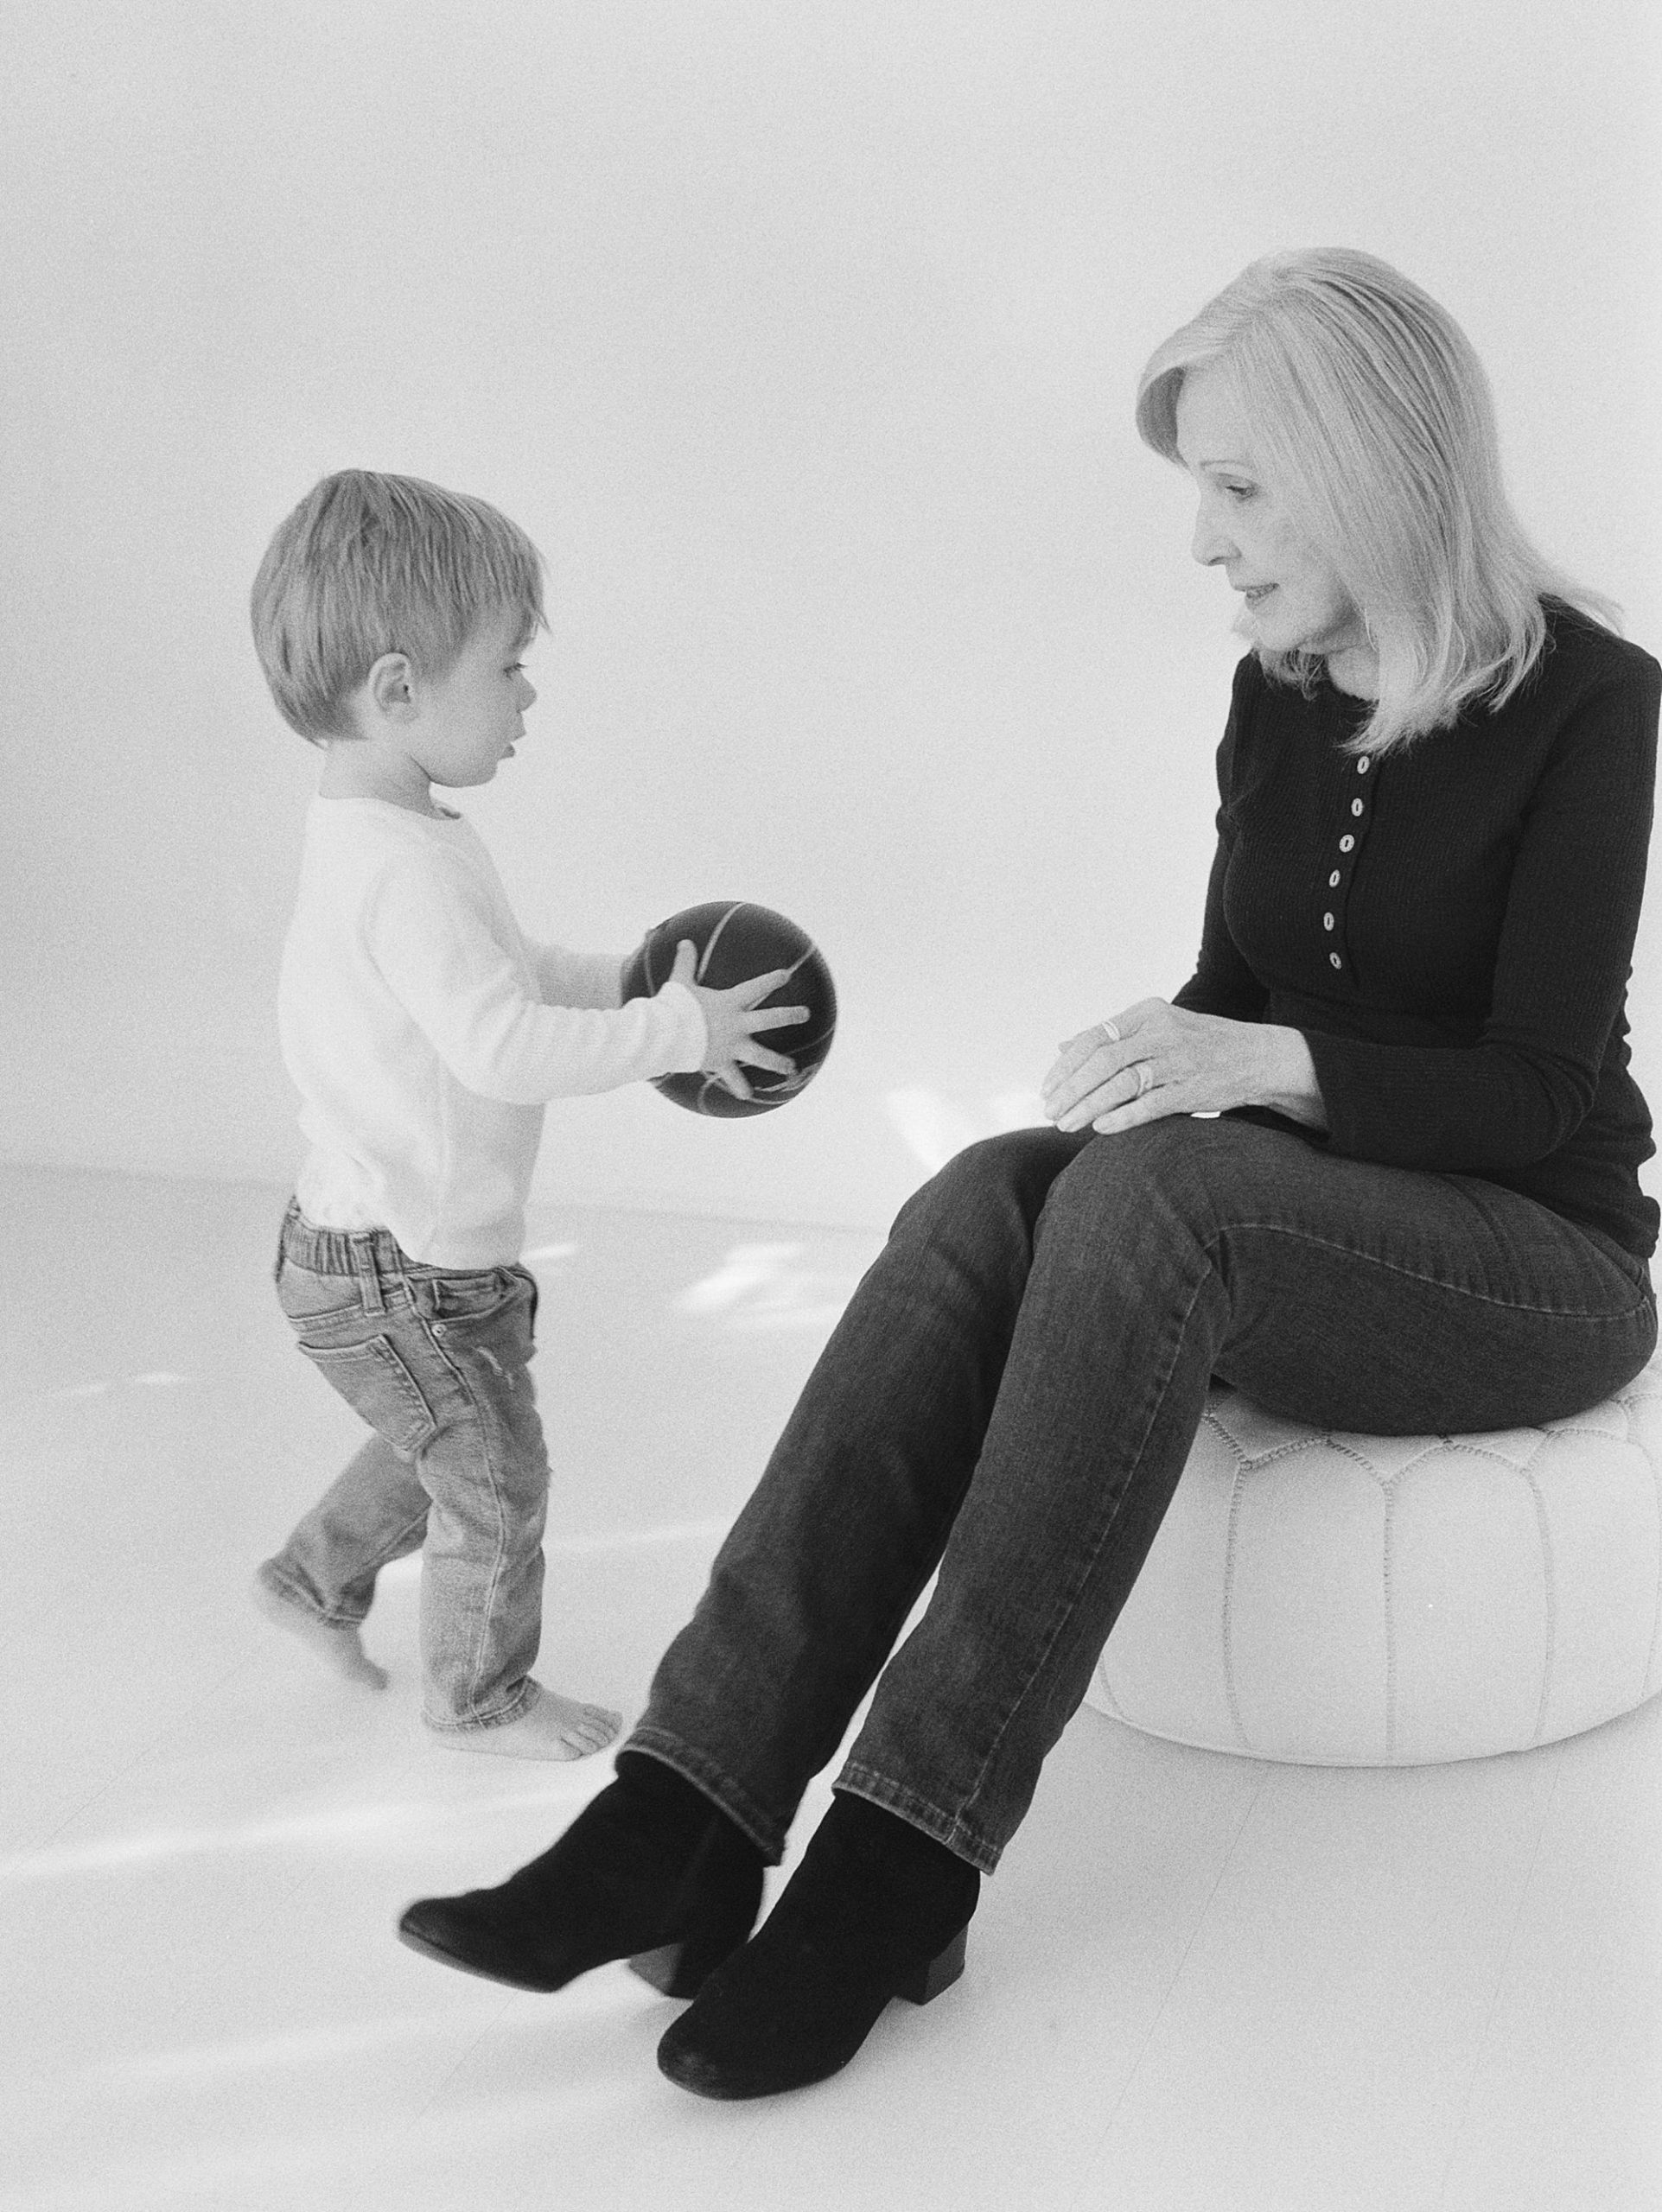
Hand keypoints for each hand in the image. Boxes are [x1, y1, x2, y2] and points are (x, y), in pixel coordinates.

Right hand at [667, 940, 808, 1102]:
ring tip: (792, 1068)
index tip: (786, 976)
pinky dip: (739, 1087)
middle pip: (771, 1019)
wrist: (667, 1035)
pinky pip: (733, 1078)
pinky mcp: (721, 1063)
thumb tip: (684, 941)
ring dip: (778, 1062)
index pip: (756, 987)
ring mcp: (732, 1046)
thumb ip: (685, 962)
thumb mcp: (680, 982)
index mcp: (730, 1003)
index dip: (772, 980)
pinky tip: (748, 1096)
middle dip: (791, 1016)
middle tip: (805, 1014)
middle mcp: (737, 1024)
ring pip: (762, 1055)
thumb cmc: (674, 1007)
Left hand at [1041, 997, 1304, 1134]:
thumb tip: (1062, 1046)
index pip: (1094, 1038)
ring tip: (1066, 1125)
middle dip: (1070, 1090)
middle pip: (1102, 1061)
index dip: (1065, 1066)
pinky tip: (1100, 1128)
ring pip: (1121, 1083)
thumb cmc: (1198, 1045)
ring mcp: (1179, 1061)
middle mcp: (1162, 1032)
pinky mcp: (1192, 1089)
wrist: (1257, 1057)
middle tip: (1050, 1112)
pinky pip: (1149, 1104)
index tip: (1047, 1089)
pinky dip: (1121, 1117)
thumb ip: (1111, 1037)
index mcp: (1148, 1013)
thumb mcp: (1155, 1029)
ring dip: (1088, 1107)